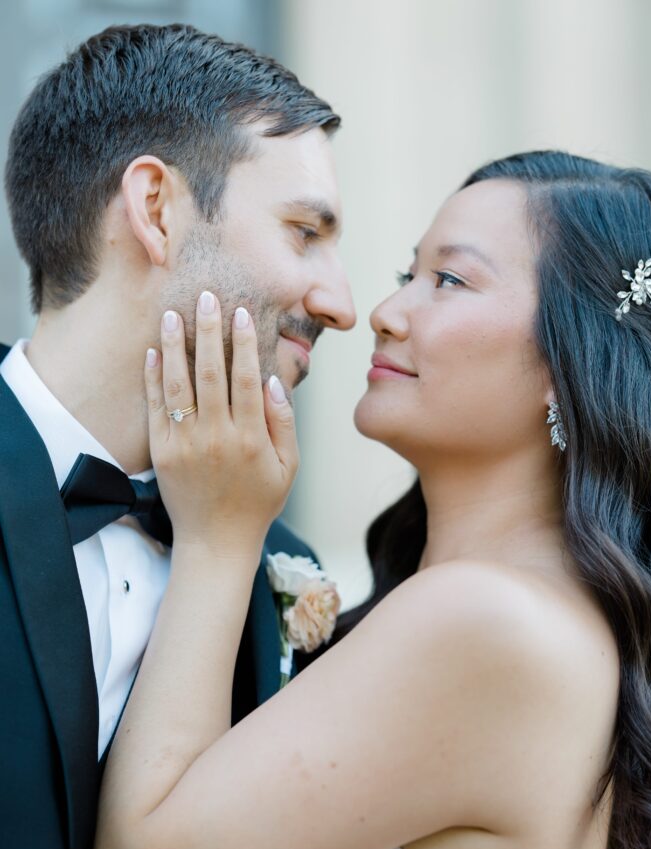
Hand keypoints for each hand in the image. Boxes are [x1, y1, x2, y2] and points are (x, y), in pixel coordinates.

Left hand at [144, 292, 298, 555]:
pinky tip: (154, 351)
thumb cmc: (257, 503)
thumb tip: (274, 380)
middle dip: (208, 331)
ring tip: (172, 312)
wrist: (216, 542)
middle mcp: (216, 436)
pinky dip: (154, 377)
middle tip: (207, 297)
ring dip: (175, 345)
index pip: (247, 379)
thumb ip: (282, 422)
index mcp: (250, 438)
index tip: (242, 312)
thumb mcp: (287, 467)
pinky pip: (156, 407)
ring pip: (178, 385)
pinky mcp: (161, 451)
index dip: (245, 343)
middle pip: (210, 373)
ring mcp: (184, 443)